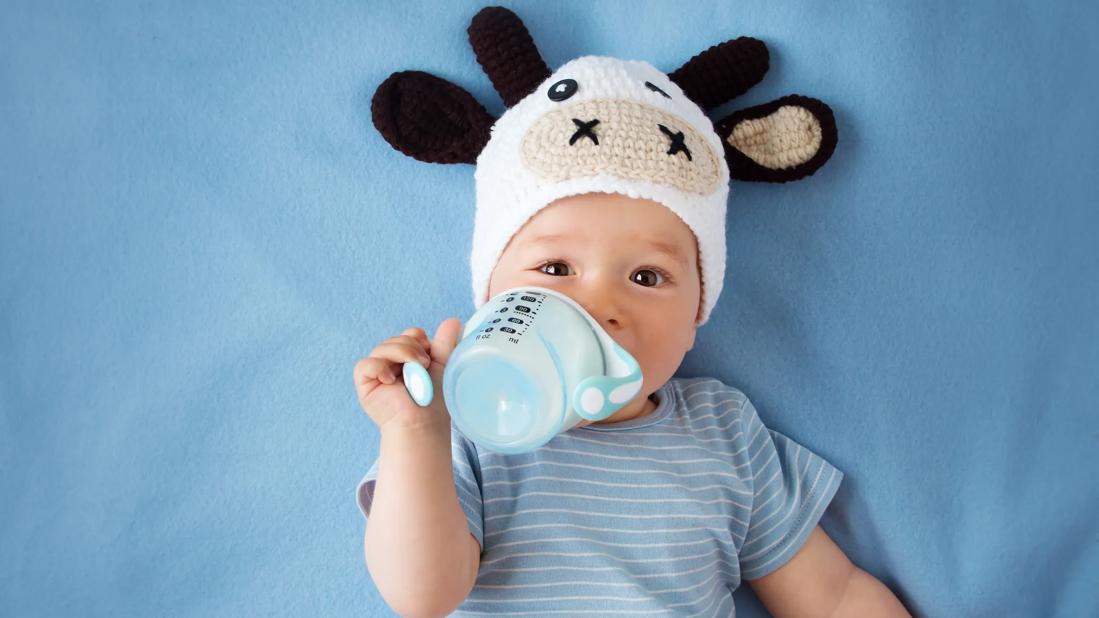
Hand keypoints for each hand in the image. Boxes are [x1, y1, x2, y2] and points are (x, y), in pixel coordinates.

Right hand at [354, 317, 462, 432]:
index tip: (429, 351)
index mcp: (408, 359)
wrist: (424, 421)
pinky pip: (365, 365)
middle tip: (424, 364)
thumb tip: (453, 320)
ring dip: (400, 354)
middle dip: (410, 347)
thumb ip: (444, 343)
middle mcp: (391, 364)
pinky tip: (391, 380)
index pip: (408, 335)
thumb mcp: (441, 365)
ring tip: (413, 370)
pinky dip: (379, 367)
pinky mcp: (365, 385)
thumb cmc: (434, 399)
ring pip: (381, 348)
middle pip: (395, 339)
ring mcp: (377, 374)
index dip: (417, 338)